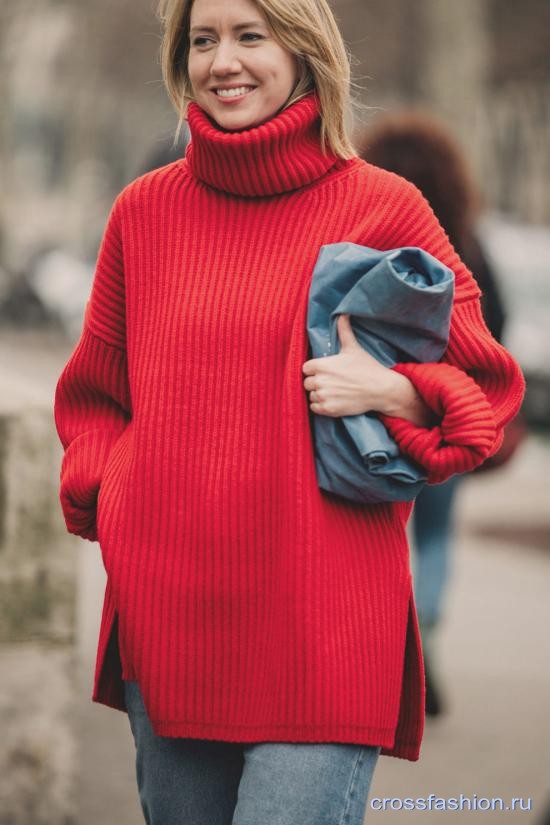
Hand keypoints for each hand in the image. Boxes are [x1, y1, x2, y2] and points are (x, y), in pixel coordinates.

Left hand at [302, 314, 432, 424]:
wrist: (381, 389)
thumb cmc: (367, 367)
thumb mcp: (353, 348)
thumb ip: (343, 331)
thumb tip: (343, 313)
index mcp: (321, 365)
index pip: (305, 368)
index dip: (315, 370)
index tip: (326, 372)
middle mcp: (320, 380)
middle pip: (307, 383)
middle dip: (317, 382)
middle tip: (332, 382)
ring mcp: (324, 396)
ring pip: (311, 395)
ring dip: (319, 394)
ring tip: (334, 391)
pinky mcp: (328, 409)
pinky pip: (315, 408)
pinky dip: (321, 406)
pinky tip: (333, 400)